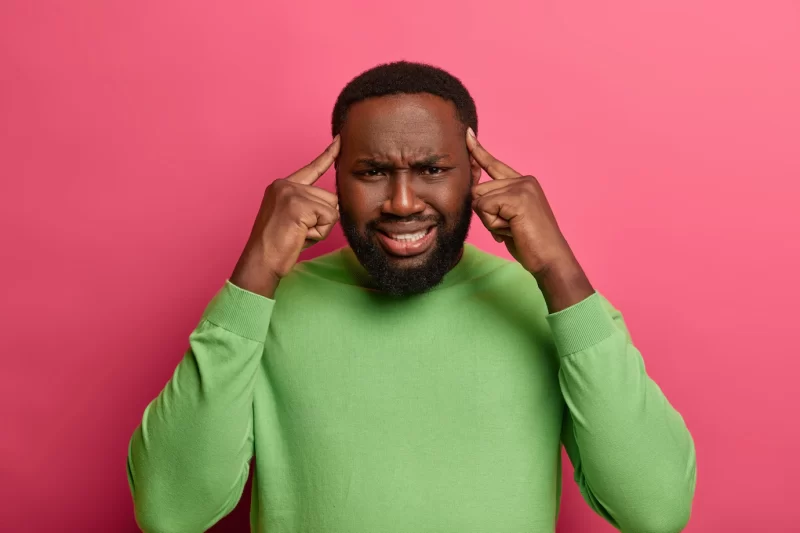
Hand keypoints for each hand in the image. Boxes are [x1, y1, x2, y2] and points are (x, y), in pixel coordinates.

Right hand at [230, 136, 339, 297]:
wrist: (260, 261)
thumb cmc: (278, 246)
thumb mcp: (296, 219)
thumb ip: (312, 205)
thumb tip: (337, 203)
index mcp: (282, 186)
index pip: (312, 169)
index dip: (328, 155)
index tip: (340, 140)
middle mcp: (285, 184)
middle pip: (330, 197)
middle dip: (322, 219)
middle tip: (300, 232)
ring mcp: (290, 193)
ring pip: (331, 207)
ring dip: (322, 227)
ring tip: (299, 234)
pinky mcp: (298, 204)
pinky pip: (328, 217)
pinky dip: (320, 232)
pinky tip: (301, 235)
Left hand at [466, 128, 592, 310]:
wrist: (550, 259)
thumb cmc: (529, 243)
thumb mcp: (508, 219)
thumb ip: (494, 204)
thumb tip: (472, 194)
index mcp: (524, 183)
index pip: (494, 165)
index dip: (478, 151)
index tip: (468, 135)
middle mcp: (524, 180)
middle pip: (478, 189)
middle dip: (485, 214)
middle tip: (509, 228)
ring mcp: (522, 187)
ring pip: (479, 199)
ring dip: (489, 221)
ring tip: (512, 229)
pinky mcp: (517, 197)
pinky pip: (484, 208)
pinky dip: (493, 224)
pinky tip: (512, 230)